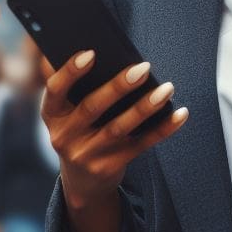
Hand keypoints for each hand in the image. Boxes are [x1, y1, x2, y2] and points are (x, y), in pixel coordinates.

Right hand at [41, 52, 188, 211]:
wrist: (82, 181)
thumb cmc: (79, 130)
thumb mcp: (67, 112)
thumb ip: (76, 86)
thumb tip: (95, 51)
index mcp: (52, 114)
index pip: (55, 90)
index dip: (70, 72)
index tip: (91, 53)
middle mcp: (64, 136)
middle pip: (93, 108)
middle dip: (118, 86)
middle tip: (144, 67)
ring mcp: (87, 155)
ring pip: (119, 128)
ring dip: (145, 107)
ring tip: (167, 88)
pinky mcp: (110, 166)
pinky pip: (141, 144)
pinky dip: (163, 128)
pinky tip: (180, 114)